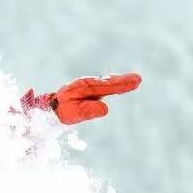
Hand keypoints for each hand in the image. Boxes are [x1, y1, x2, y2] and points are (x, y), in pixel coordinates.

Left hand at [21, 73, 141, 124]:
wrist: (55, 105)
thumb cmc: (64, 110)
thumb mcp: (74, 113)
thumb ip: (88, 111)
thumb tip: (105, 109)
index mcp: (85, 87)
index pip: (105, 86)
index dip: (120, 84)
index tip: (133, 81)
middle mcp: (90, 83)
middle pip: (109, 82)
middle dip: (123, 81)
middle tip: (137, 79)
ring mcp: (93, 85)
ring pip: (109, 82)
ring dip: (121, 81)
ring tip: (135, 80)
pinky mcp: (95, 88)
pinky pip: (107, 84)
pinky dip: (116, 83)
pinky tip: (127, 83)